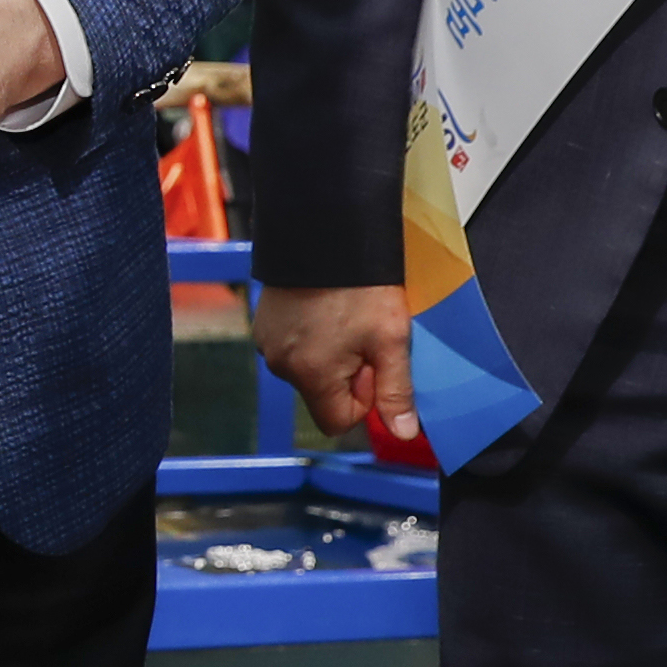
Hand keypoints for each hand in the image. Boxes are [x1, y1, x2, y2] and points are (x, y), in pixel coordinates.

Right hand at [257, 284, 416, 447]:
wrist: (327, 233)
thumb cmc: (360, 285)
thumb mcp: (390, 340)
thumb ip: (396, 391)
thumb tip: (403, 433)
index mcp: (311, 375)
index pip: (337, 423)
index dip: (362, 399)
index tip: (371, 362)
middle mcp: (281, 365)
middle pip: (321, 394)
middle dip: (345, 374)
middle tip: (361, 335)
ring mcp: (267, 343)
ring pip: (307, 371)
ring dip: (328, 354)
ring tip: (343, 316)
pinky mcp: (263, 324)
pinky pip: (292, 348)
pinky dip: (310, 337)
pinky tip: (324, 309)